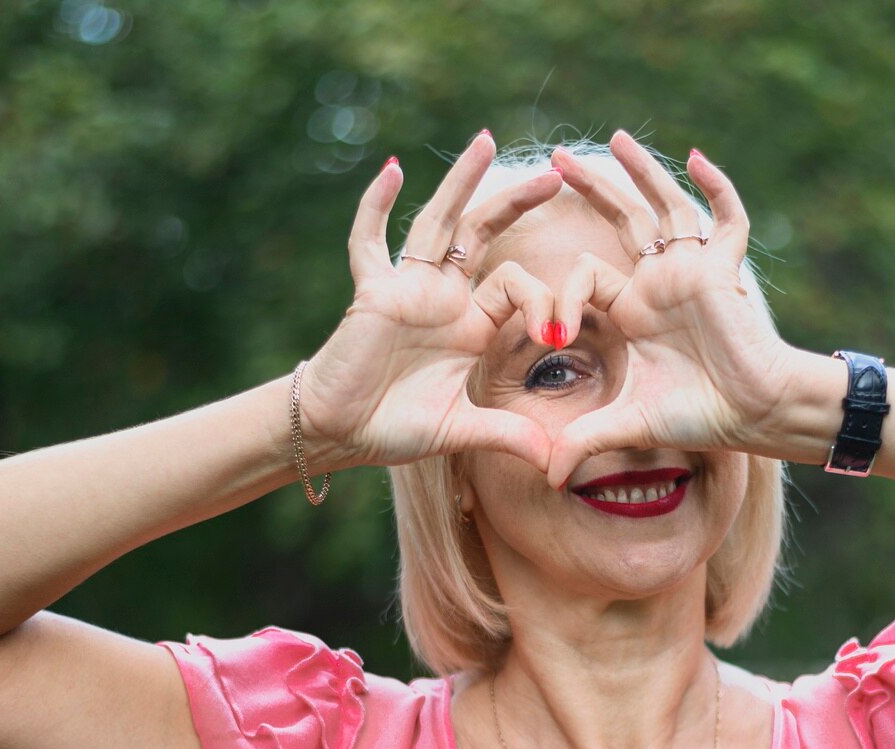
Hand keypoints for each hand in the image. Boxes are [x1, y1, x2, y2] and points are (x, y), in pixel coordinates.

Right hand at [298, 130, 568, 473]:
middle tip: (555, 172)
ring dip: (462, 183)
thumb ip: (507, 436)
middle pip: (484, 235)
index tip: (555, 334)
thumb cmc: (393, 427)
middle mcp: (442, 298)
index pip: (517, 287)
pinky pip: (371, 242)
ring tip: (486, 142)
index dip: (543, 302)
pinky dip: (377, 206)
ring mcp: (407, 289)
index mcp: (470, 326)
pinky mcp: (372, 293)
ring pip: (438, 223)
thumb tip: (554, 462)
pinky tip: (393, 169)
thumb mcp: (460, 430)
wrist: (339, 433)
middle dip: (517, 202)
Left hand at [536, 131, 806, 491]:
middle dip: (588, 190)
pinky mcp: (723, 268)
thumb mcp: (629, 423)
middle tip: (553, 159)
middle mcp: (657, 283)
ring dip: (641, 173)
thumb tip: (545, 476)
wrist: (754, 414)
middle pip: (619, 222)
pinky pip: (725, 219)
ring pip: (664, 207)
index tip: (551, 331)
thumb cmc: (698, 416)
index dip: (561, 298)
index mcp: (629, 311)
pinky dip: (716, 188)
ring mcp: (691, 270)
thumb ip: (585, 440)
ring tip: (615, 139)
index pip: (583, 278)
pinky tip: (697, 158)